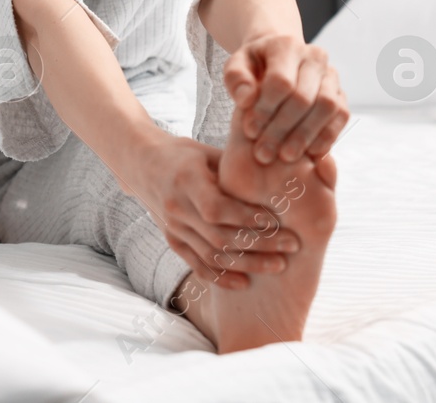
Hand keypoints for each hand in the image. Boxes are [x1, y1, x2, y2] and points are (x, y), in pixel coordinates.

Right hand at [121, 134, 297, 288]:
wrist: (143, 164)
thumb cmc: (185, 154)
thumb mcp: (208, 152)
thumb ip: (236, 167)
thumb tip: (279, 174)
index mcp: (186, 180)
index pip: (216, 208)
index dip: (247, 217)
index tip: (276, 221)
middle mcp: (176, 207)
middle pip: (219, 235)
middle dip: (259, 244)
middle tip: (292, 245)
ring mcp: (172, 227)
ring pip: (211, 254)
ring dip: (247, 264)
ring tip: (279, 265)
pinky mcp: (172, 240)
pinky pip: (197, 264)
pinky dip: (220, 277)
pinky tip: (244, 283)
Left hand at [223, 34, 349, 163]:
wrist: (276, 62)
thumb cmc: (253, 67)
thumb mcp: (235, 67)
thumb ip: (236, 80)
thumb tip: (246, 100)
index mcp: (285, 46)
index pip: (280, 81)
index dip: (265, 109)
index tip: (250, 131)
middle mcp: (314, 56)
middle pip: (303, 97)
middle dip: (282, 128)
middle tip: (264, 153)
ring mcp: (331, 75)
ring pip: (326, 106)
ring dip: (305, 135)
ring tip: (285, 155)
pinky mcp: (341, 93)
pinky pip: (341, 115)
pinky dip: (327, 136)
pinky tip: (309, 153)